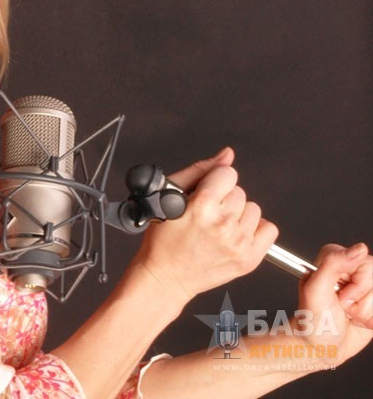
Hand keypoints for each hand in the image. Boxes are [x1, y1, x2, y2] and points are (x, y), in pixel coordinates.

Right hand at [131, 148, 278, 305]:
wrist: (166, 277)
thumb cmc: (163, 241)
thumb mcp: (170, 196)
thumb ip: (200, 170)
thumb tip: (226, 155)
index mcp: (202, 205)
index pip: (227, 174)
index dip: (214, 182)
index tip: (206, 194)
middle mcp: (223, 224)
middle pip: (240, 192)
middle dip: (224, 199)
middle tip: (207, 215)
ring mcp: (238, 243)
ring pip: (254, 209)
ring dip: (238, 215)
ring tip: (219, 227)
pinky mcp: (249, 259)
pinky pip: (269, 230)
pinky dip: (255, 230)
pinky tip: (235, 235)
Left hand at [295, 243, 372, 366]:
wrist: (322, 348)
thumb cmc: (312, 320)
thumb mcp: (316, 289)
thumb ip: (334, 263)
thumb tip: (360, 248)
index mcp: (334, 262)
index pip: (364, 260)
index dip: (358, 281)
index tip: (341, 295)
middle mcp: (350, 272)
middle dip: (362, 299)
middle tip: (343, 307)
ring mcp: (364, 289)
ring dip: (368, 311)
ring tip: (350, 315)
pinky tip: (360, 321)